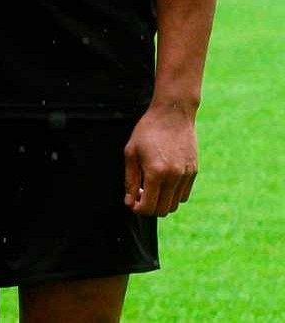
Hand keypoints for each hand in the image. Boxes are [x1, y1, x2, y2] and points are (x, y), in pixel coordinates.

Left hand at [123, 101, 197, 216]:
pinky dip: (173, 195)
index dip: (138, 209)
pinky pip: (184, 195)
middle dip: (149, 208)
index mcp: (157, 173)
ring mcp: (186, 175)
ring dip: (161, 202)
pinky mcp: (194, 172)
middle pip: (163, 210)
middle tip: (139, 196)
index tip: (131, 203)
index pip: (149, 207)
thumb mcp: (131, 153)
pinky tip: (162, 183)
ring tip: (150, 188)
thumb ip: (130, 180)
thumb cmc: (147, 131)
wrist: (173, 114)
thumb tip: (130, 202)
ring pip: (175, 204)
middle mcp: (174, 177)